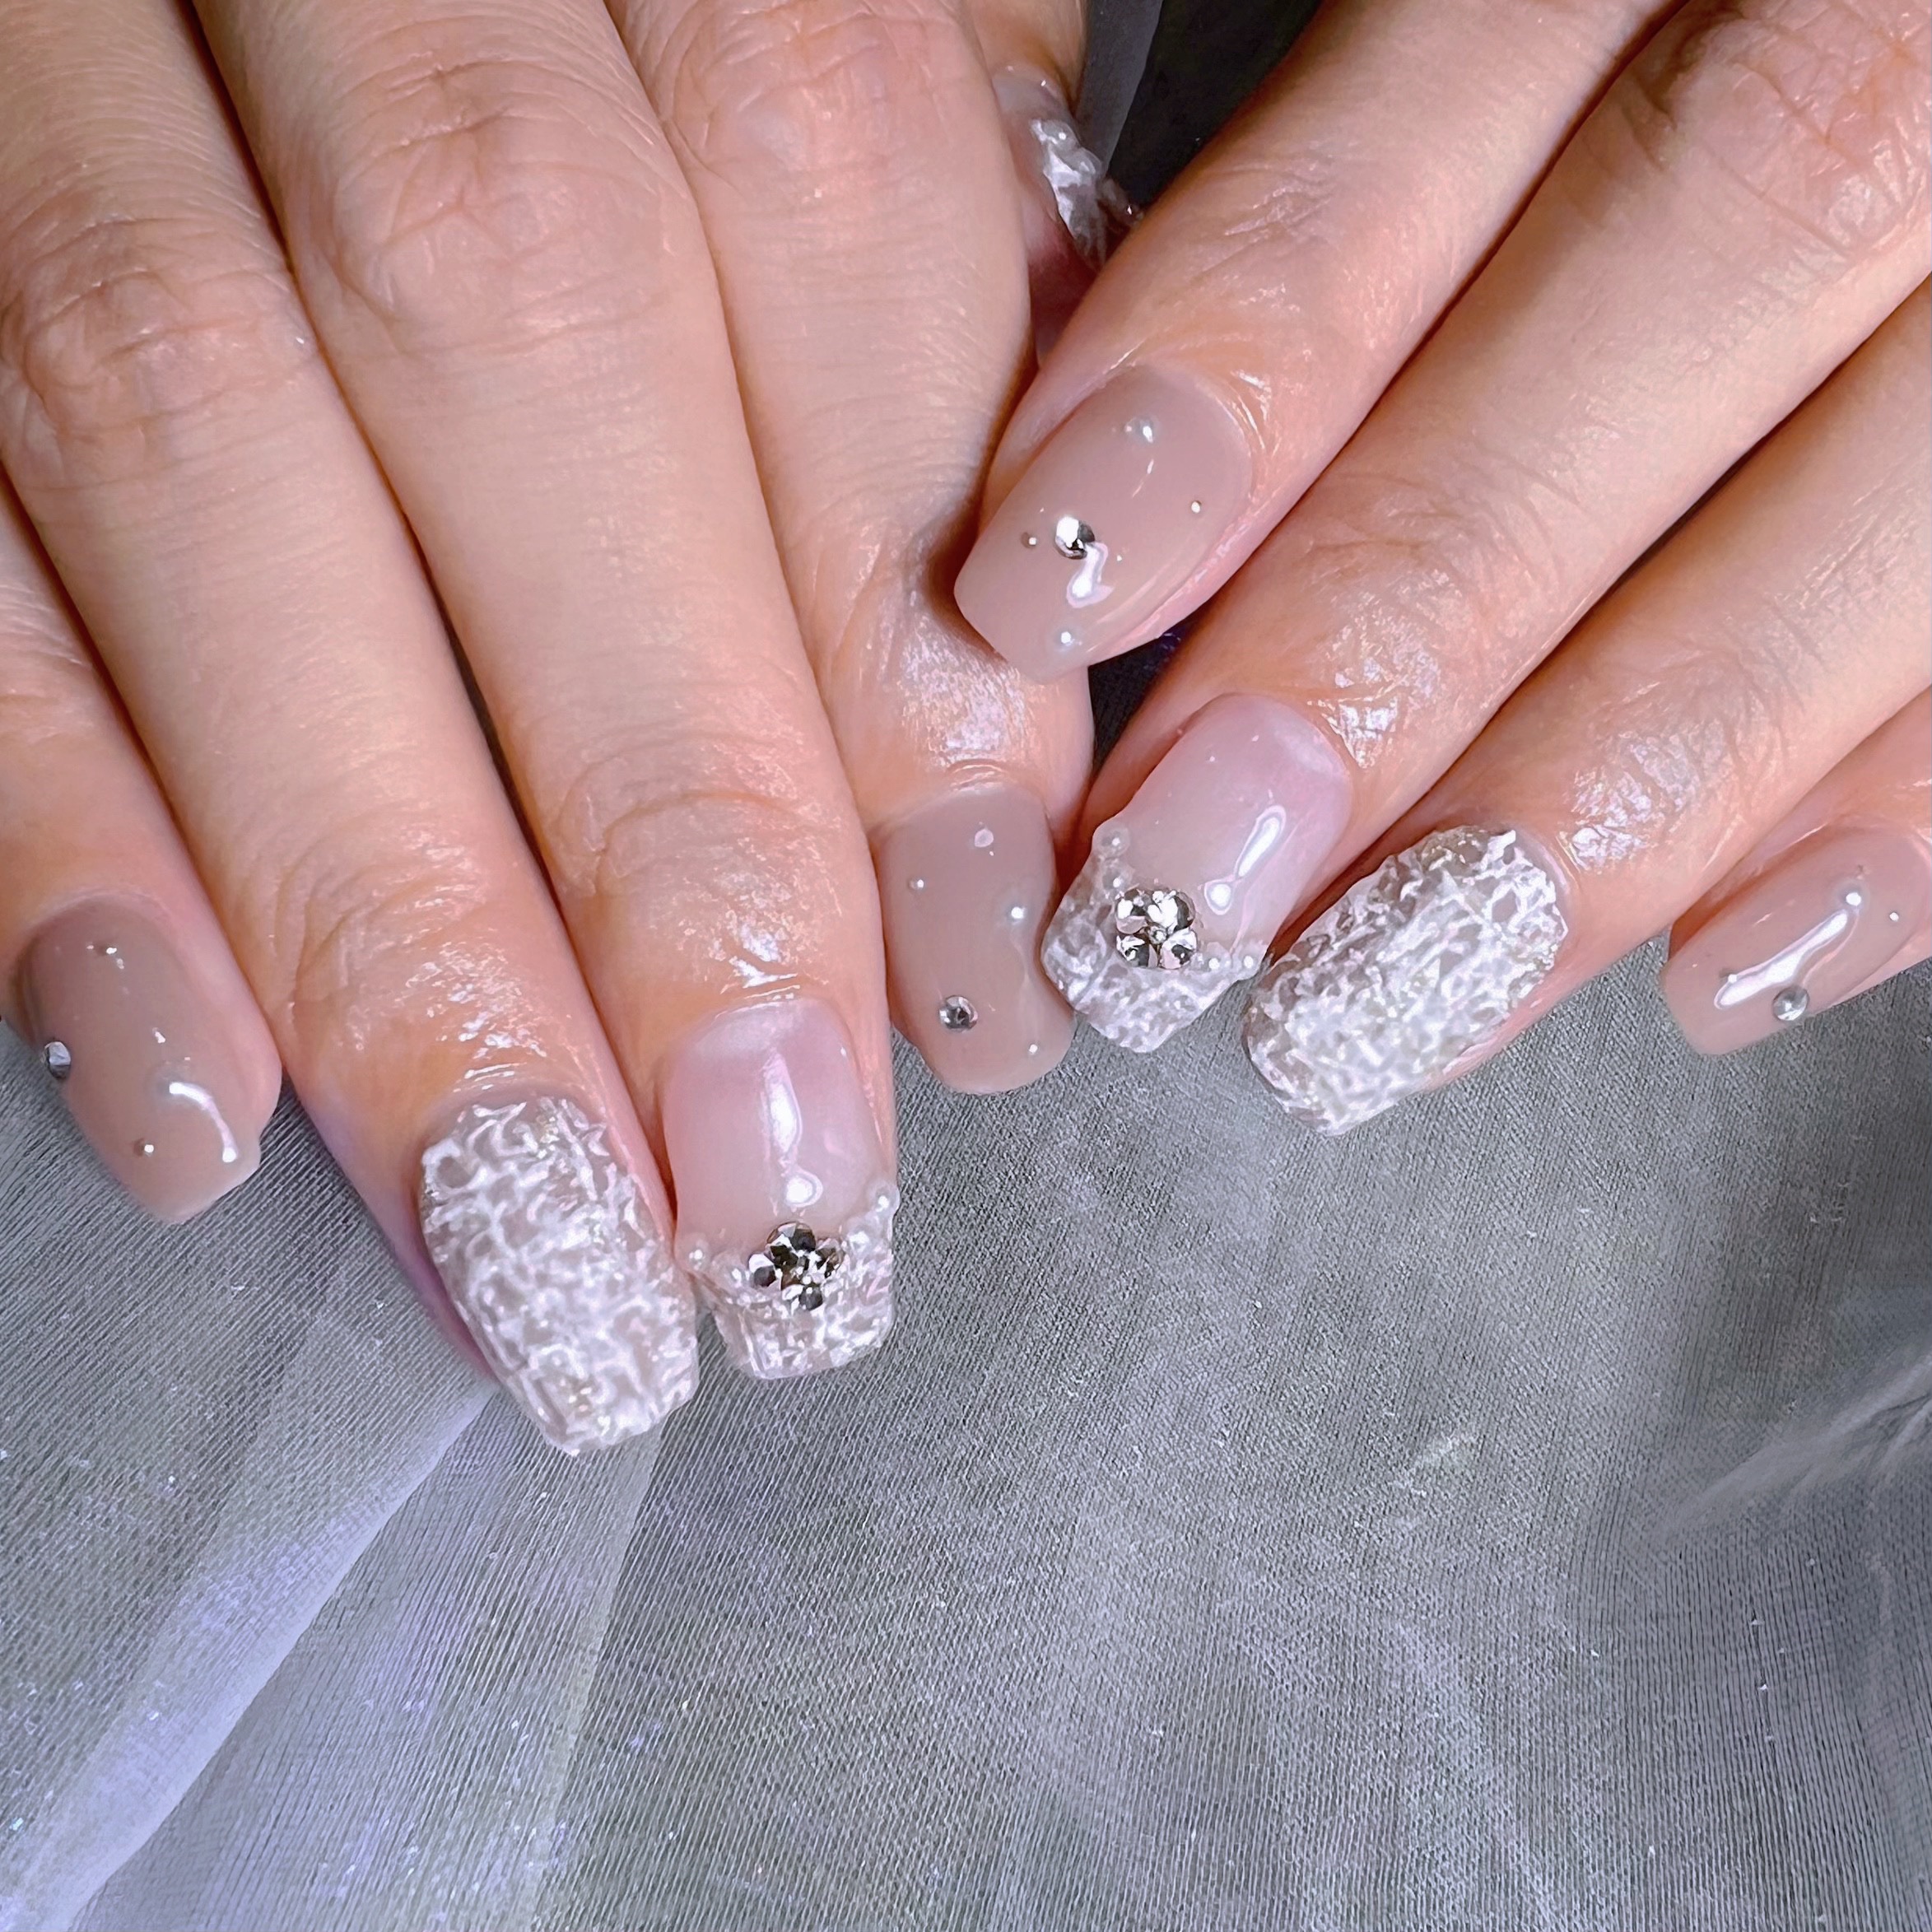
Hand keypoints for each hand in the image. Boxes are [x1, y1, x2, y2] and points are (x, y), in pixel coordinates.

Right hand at [0, 0, 1094, 1450]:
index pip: (813, 205)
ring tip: (546, 1240)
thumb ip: (918, 219)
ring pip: (195, 444)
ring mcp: (36, 55)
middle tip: (783, 1199)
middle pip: (517, 336)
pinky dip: (50, 828)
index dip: (899, 617)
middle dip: (671, 810)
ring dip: (390, 905)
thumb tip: (1031, 621)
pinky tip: (193, 1108)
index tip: (983, 974)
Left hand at [952, 0, 1927, 1120]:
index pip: (1426, 119)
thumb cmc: (1649, 53)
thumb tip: (1102, 517)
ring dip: (1613, 790)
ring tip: (1386, 997)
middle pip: (1679, 294)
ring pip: (1887, 498)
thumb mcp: (1493, 29)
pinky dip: (1892, 818)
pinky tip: (1720, 972)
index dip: (1235, 370)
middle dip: (1406, 629)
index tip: (1044, 593)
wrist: (1912, 65)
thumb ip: (1361, 184)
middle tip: (1184, 886)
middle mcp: (1896, 23)